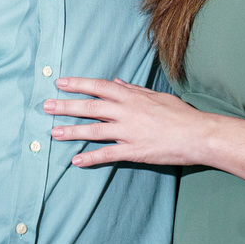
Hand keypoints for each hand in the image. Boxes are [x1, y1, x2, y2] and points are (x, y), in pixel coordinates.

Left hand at [44, 77, 209, 167]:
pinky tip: (76, 161)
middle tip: (46, 106)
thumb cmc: (179, 114)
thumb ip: (133, 89)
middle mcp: (126, 112)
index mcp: (131, 97)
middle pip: (90, 107)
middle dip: (66, 106)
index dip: (78, 84)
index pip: (99, 87)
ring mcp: (128, 132)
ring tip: (53, 133)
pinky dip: (90, 158)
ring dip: (71, 132)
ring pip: (94, 131)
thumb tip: (116, 82)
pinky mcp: (133, 151)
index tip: (60, 83)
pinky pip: (107, 155)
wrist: (197, 134)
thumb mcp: (156, 95)